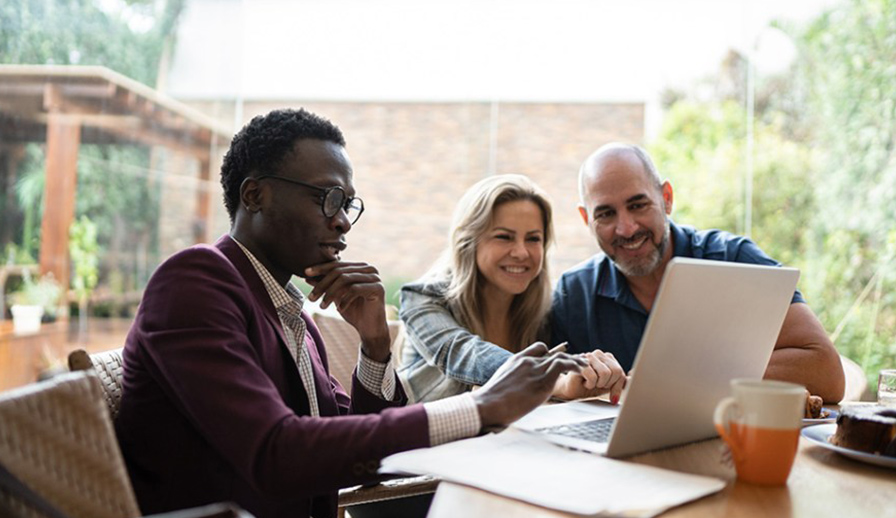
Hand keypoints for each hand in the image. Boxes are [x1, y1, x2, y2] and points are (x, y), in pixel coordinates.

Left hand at [305, 261, 390, 360]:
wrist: (370, 329)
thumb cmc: (354, 311)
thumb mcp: (336, 296)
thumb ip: (325, 285)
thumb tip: (307, 276)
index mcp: (360, 267)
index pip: (337, 264)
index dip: (321, 268)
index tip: (305, 273)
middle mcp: (369, 269)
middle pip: (339, 271)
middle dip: (323, 284)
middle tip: (311, 297)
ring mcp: (375, 278)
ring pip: (345, 279)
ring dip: (330, 293)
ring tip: (322, 306)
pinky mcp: (378, 288)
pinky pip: (355, 289)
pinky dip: (344, 299)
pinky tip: (339, 309)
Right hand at [472, 342, 589, 428]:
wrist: (487, 404)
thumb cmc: (491, 402)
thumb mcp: (501, 385)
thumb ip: (513, 383)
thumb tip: (514, 395)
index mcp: (517, 360)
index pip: (539, 348)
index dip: (551, 353)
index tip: (559, 358)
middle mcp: (528, 361)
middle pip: (553, 353)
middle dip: (567, 357)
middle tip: (578, 361)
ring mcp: (535, 370)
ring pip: (561, 358)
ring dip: (575, 361)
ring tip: (584, 366)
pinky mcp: (542, 381)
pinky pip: (562, 366)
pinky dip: (574, 366)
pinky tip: (581, 370)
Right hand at [552, 350, 626, 403]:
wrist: (572, 390)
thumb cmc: (590, 386)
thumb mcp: (609, 386)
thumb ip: (621, 382)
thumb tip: (632, 378)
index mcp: (608, 358)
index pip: (620, 372)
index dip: (616, 386)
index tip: (610, 393)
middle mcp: (599, 354)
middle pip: (615, 372)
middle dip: (607, 384)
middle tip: (598, 385)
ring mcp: (589, 356)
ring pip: (605, 373)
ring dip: (598, 384)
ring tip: (591, 383)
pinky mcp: (579, 363)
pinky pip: (593, 376)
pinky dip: (590, 384)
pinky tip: (585, 382)